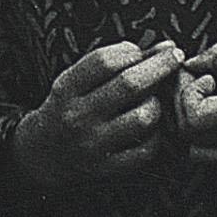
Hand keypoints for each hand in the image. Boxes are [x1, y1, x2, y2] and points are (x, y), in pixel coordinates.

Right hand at [10, 41, 184, 193]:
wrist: (41, 155)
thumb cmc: (65, 109)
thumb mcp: (74, 81)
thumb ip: (112, 62)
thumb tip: (162, 47)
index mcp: (67, 89)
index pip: (104, 61)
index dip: (132, 50)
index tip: (146, 48)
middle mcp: (79, 116)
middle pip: (129, 85)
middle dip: (160, 66)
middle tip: (176, 57)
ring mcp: (94, 145)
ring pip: (142, 118)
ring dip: (157, 103)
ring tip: (155, 99)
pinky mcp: (108, 168)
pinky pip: (146, 149)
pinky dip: (157, 134)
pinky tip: (153, 126)